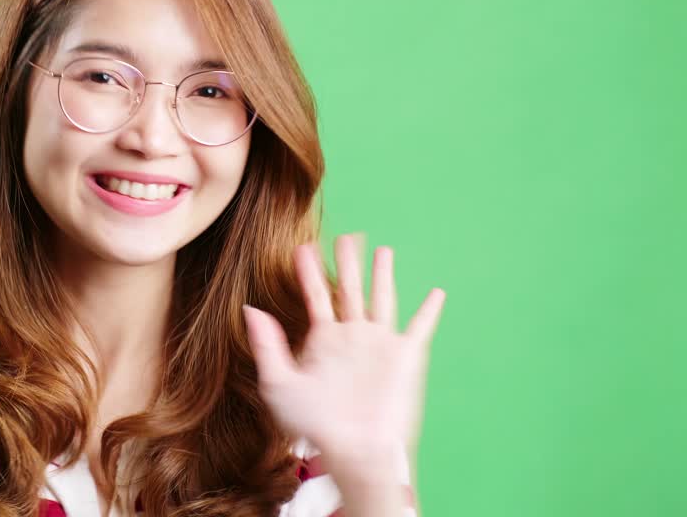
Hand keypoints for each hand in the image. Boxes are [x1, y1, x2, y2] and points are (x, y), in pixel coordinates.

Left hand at [241, 233, 445, 475]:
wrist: (355, 449)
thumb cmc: (315, 425)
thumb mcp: (279, 384)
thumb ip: (267, 345)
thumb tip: (250, 308)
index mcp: (323, 340)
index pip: (315, 295)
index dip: (308, 271)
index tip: (302, 247)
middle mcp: (352, 337)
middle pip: (350, 289)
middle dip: (347, 262)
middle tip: (345, 236)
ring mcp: (380, 344)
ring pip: (382, 299)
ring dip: (383, 275)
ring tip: (382, 249)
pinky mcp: (406, 356)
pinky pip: (420, 328)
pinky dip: (429, 310)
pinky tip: (436, 292)